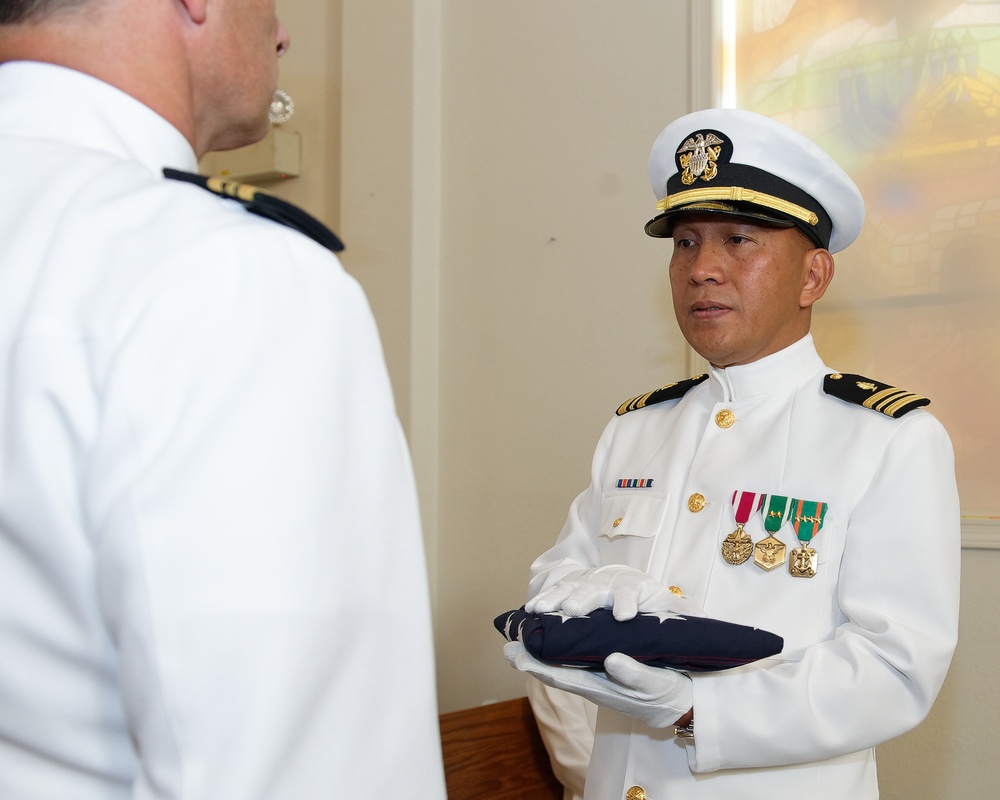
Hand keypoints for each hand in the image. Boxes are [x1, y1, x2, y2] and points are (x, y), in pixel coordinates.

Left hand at [505, 641, 692, 728]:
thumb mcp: (655, 683)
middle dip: (530, 658)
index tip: (514, 654)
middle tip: (507, 645)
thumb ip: (634, 674)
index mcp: (601, 687)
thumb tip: (611, 660)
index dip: (535, 665)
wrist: (681, 701)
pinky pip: (575, 661)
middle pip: (554, 670)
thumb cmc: (667, 691)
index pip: (561, 676)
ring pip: (562, 665)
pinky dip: (558, 650)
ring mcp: (597, 676)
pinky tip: (552, 638)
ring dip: (541, 654)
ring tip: (522, 638)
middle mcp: (593, 682)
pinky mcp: (604, 670)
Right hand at [525, 565, 703, 620]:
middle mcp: (612, 581)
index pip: (632, 592)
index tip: (623, 616)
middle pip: (597, 588)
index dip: (626, 602)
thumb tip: (701, 620)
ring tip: (540, 610)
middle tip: (574, 612)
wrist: (636, 591)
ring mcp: (591, 582)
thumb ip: (683, 618)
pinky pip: (557, 592)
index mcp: (638, 588)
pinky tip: (530, 610)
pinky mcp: (574, 587)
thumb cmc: (656, 605)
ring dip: (556, 598)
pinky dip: (545, 598)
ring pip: (572, 588)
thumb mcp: (674, 612)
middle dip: (584, 599)